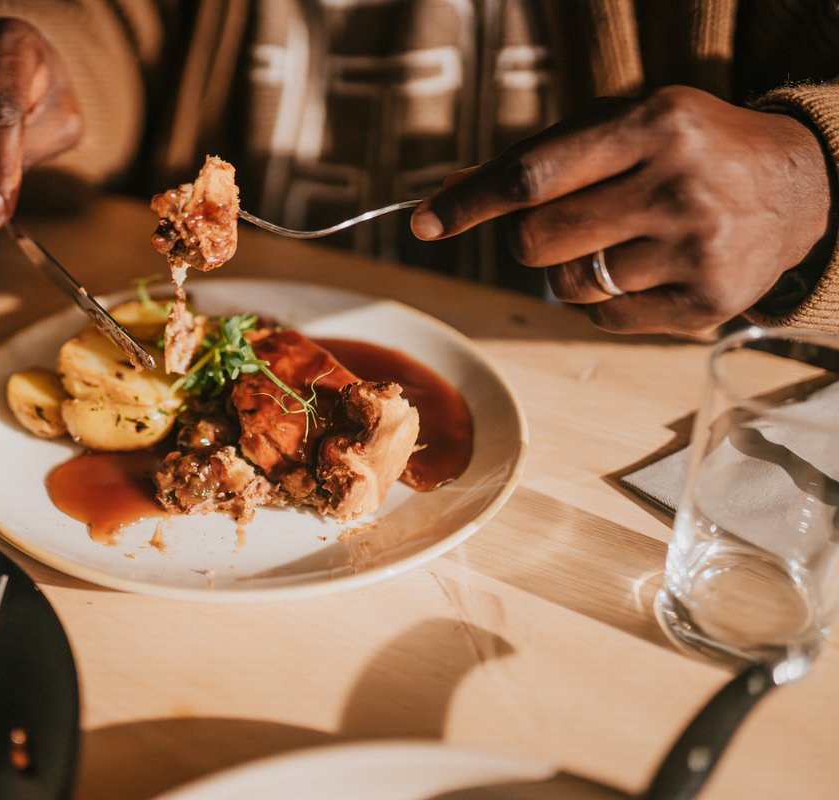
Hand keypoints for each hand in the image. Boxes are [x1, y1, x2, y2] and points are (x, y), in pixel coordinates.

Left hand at [411, 86, 833, 334]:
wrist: (796, 187)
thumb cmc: (684, 149)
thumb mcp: (622, 125)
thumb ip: (538, 157)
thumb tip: (448, 194)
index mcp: (651, 126)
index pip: (531, 177)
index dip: (469, 204)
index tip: (422, 224)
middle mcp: (676, 187)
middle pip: (536, 241)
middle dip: (526, 237)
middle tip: (558, 222)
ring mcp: (694, 251)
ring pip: (566, 286)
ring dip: (570, 269)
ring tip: (620, 239)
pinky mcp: (705, 304)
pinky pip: (604, 318)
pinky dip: (606, 299)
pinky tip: (646, 267)